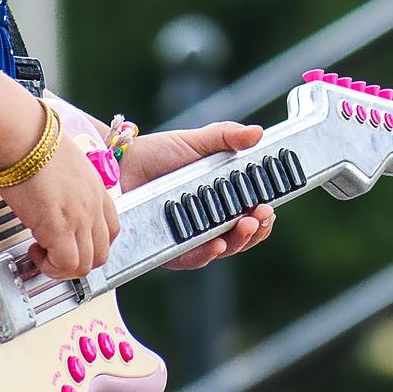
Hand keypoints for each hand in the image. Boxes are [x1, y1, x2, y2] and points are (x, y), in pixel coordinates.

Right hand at [0, 134, 120, 280]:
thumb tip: (56, 196)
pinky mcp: (58, 227)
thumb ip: (70, 184)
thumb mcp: (65, 163)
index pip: (111, 230)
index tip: (74, 244)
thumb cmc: (35, 144)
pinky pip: (65, 264)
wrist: (23, 137)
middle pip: (101, 253)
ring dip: (62, 267)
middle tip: (55, 254)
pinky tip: (34, 251)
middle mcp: (93, 205)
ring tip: (42, 253)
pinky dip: (50, 266)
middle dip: (78, 261)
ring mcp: (79, 217)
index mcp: (97, 189)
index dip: (92, 244)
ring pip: (85, 264)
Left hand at [118, 122, 275, 269]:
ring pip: (222, 249)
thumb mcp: (197, 141)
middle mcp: (208, 222)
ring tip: (246, 224)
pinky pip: (191, 258)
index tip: (271, 206)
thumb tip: (258, 133)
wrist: (121, 164)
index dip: (264, 216)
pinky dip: (207, 253)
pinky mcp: (168, 249)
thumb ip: (227, 136)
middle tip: (262, 215)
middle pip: (241, 236)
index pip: (250, 214)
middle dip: (256, 229)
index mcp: (221, 199)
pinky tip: (217, 244)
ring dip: (239, 240)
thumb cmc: (159, 153)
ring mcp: (189, 237)